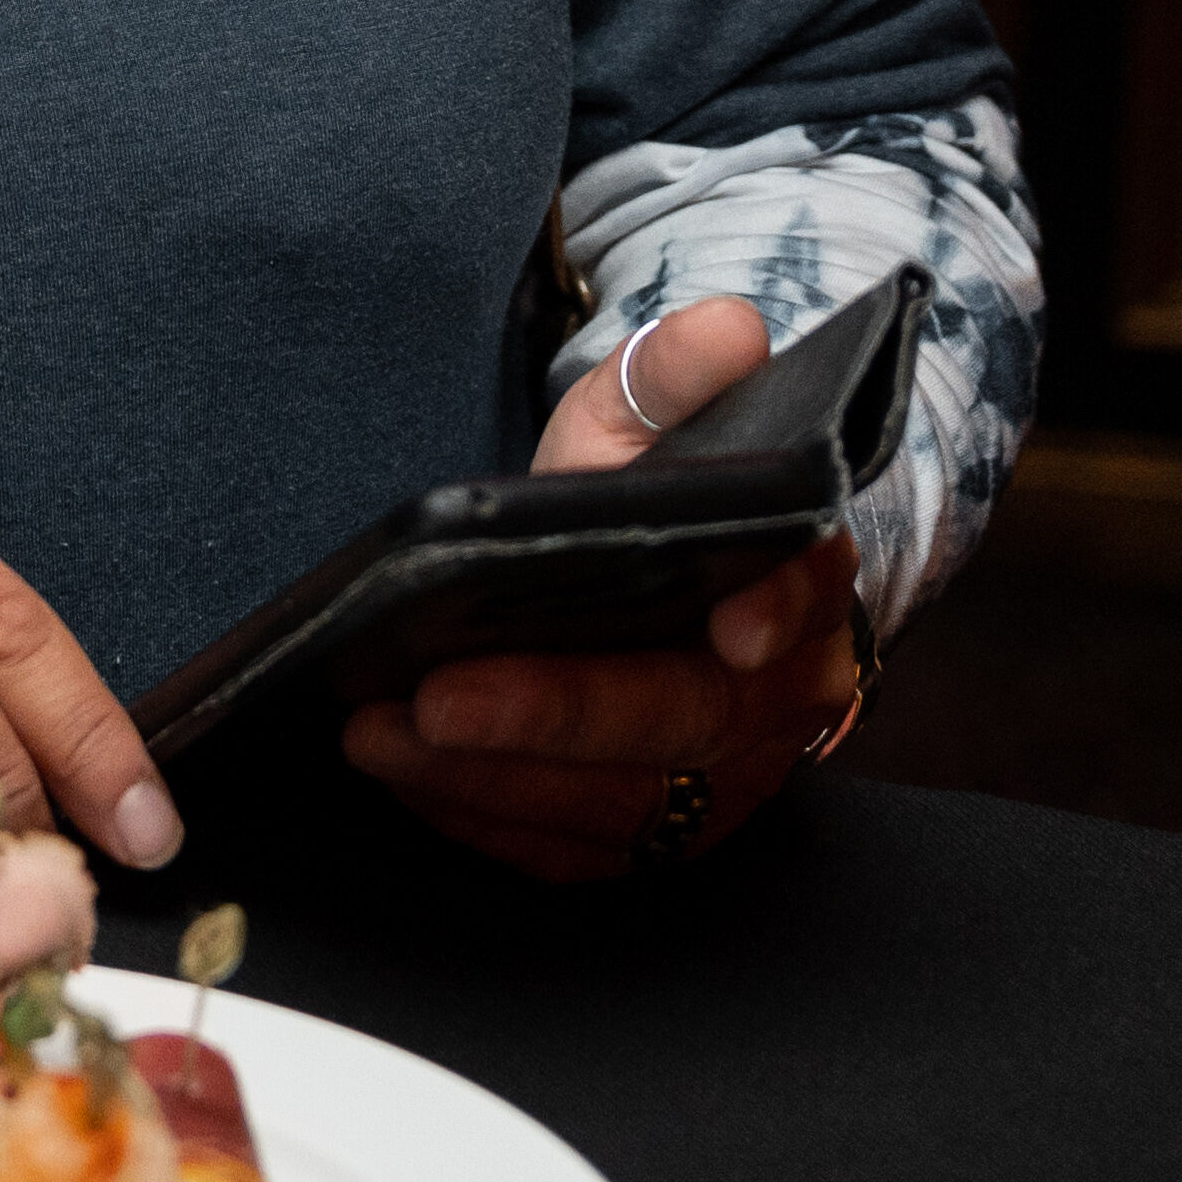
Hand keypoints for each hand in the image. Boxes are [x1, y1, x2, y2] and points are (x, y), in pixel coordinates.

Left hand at [340, 295, 868, 881]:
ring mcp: (727, 782)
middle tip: (433, 700)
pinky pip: (577, 852)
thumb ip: (675, 377)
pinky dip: (486, 821)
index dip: (777, 612)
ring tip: (377, 735)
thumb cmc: (654, 508)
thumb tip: (725, 329)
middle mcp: (780, 697)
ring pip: (621, 806)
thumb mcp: (650, 425)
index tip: (733, 625)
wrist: (672, 595)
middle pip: (683, 720)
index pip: (804, 597)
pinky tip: (408, 777)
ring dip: (491, 781)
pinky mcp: (664, 837)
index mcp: (798, 583)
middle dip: (554, 716)